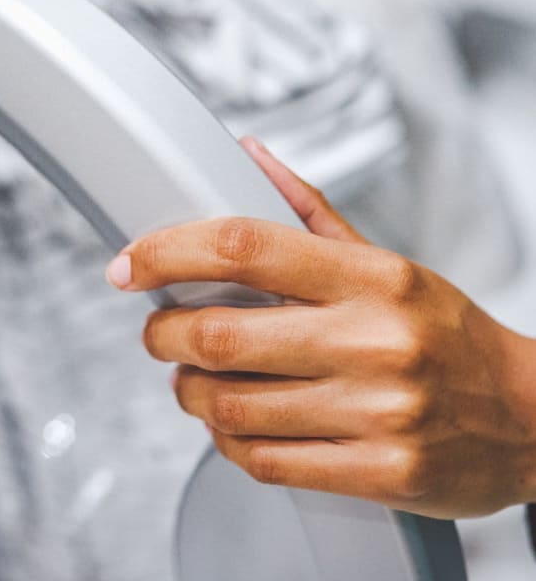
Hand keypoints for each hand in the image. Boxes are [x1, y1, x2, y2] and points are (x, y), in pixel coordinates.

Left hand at [106, 138, 535, 517]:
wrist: (528, 416)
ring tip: (190, 378)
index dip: (170, 250)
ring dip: (188, 392)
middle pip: (222, 332)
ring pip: (232, 406)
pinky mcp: (380, 474)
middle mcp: (373, 340)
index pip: (246, 245)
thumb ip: (310, 211)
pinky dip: (227, 442)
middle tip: (157, 328)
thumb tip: (248, 154)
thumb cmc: (446, 331)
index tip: (131, 264)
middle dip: (164, 333)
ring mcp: (377, 412)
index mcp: (372, 277)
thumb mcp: (388, 261)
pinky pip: (266, 462)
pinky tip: (228, 424)